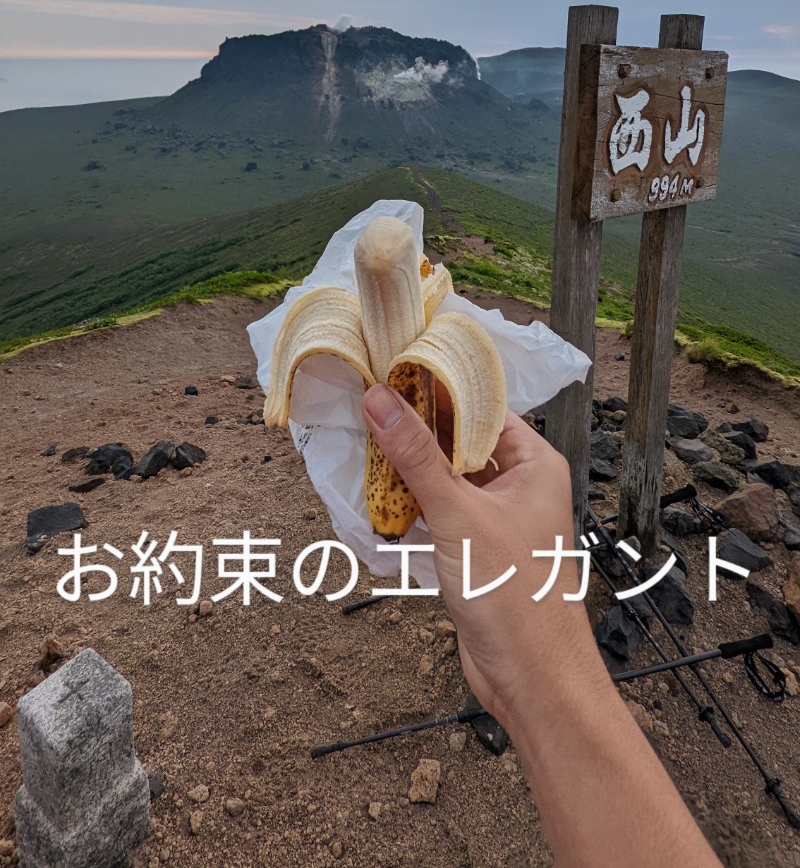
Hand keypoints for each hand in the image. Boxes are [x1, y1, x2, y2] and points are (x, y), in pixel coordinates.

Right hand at [361, 383, 600, 729]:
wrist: (533, 680)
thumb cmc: (516, 596)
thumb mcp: (459, 515)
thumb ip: (416, 456)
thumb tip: (380, 400)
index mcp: (534, 463)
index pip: (481, 409)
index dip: (437, 390)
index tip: (390, 373)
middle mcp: (519, 485)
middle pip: (459, 442)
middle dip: (415, 432)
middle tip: (365, 408)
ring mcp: (498, 519)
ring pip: (445, 479)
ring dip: (408, 473)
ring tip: (362, 449)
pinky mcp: (477, 551)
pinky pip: (439, 514)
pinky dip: (411, 508)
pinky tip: (376, 501)